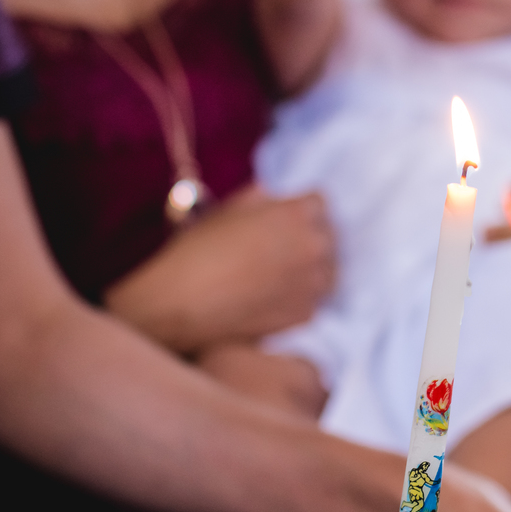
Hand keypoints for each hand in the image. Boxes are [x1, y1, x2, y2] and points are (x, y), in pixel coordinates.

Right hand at [104, 189, 335, 353]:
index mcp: (298, 214)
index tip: (287, 219)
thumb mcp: (228, 208)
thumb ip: (262, 197)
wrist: (181, 304)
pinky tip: (273, 297)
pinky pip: (314, 299)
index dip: (300, 210)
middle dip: (310, 236)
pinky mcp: (307, 313)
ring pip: (327, 269)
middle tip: (282, 248)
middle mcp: (315, 246)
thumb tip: (275, 198)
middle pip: (329, 235)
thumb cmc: (198, 250)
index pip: (320, 202)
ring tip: (278, 274)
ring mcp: (314, 283)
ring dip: (311, 268)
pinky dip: (299, 296)